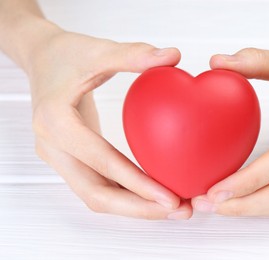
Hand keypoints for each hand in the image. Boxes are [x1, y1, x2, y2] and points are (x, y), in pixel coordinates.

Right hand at [30, 28, 191, 219]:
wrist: (42, 59)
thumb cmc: (66, 54)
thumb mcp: (97, 49)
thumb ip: (133, 54)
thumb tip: (173, 56)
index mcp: (55, 121)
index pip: (100, 161)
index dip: (137, 183)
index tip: (170, 197)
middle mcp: (52, 147)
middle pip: (96, 194)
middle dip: (139, 207)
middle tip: (178, 209)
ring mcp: (58, 157)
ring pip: (97, 196)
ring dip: (135, 206)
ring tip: (173, 207)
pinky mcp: (70, 159)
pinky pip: (99, 185)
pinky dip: (127, 193)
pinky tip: (153, 192)